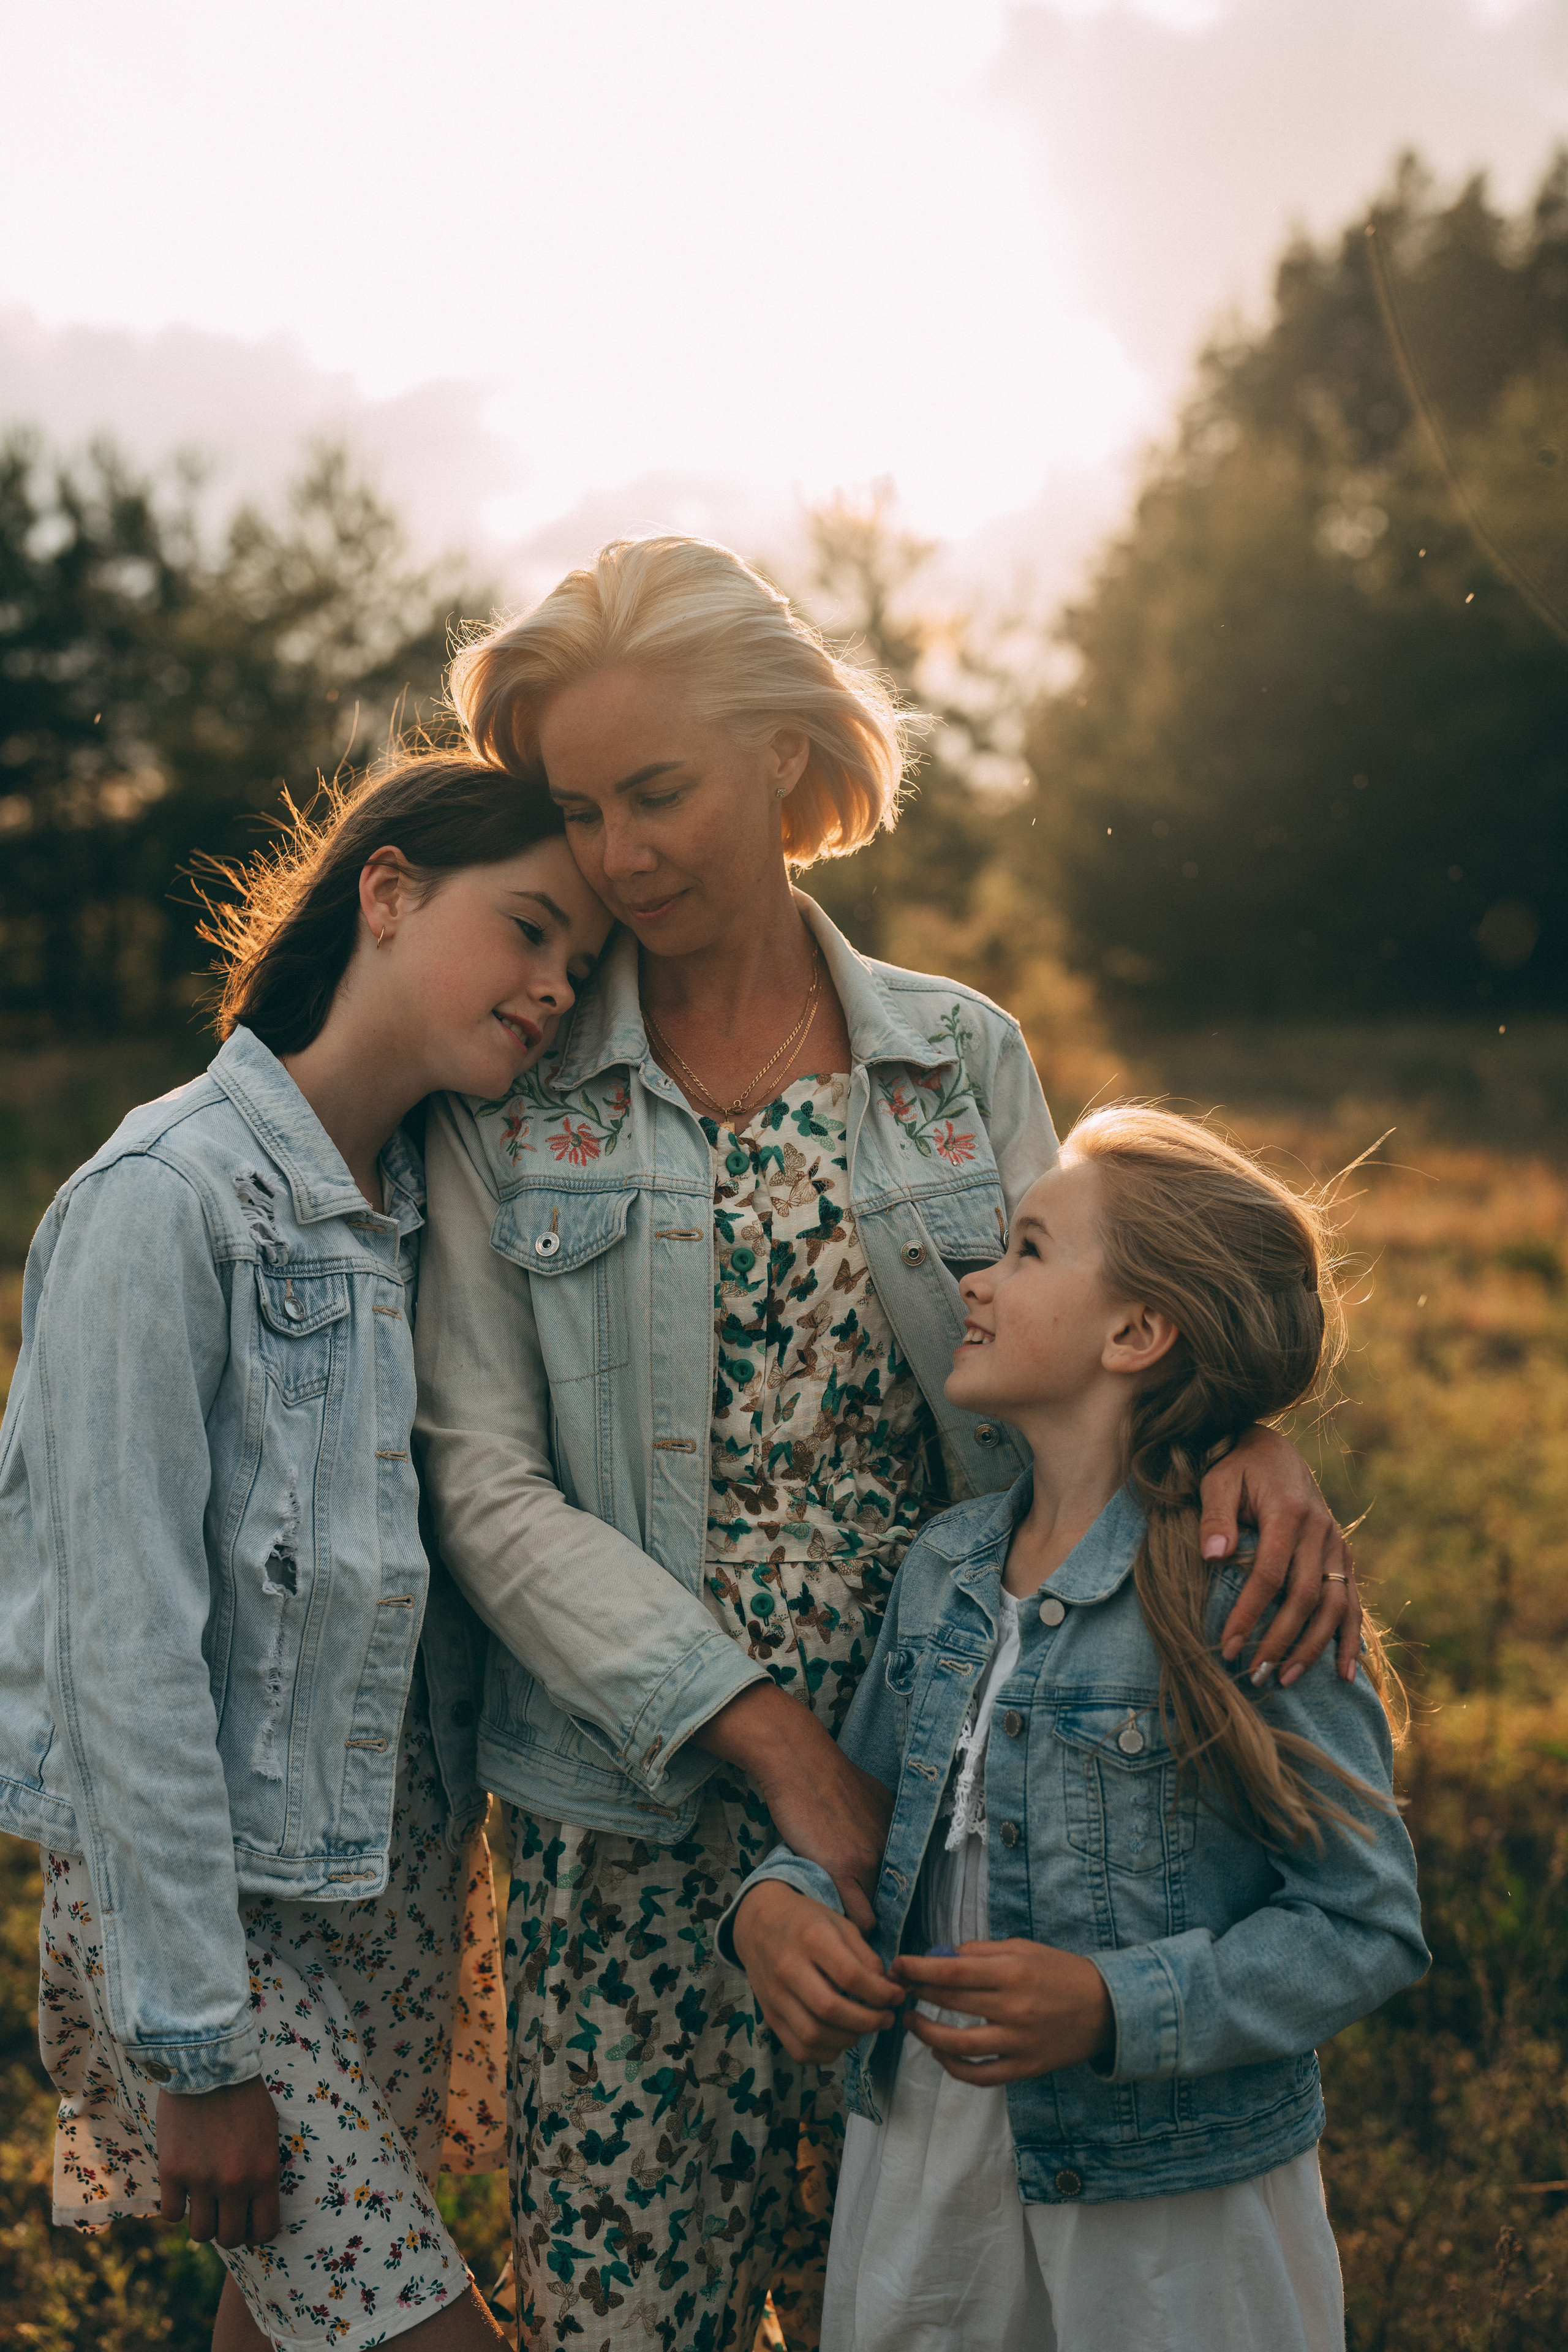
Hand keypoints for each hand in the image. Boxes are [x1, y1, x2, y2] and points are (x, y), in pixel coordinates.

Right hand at [157, 2076, 280, 2247]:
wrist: (208, 2064)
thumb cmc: (243, 2095)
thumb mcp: (267, 2133)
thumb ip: (261, 2172)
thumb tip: (253, 2207)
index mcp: (264, 2173)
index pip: (264, 2231)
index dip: (255, 2232)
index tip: (248, 2221)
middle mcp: (235, 2184)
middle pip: (229, 2239)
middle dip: (227, 2229)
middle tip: (223, 2212)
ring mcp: (202, 2181)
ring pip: (201, 2233)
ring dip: (202, 2221)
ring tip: (202, 2200)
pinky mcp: (173, 2172)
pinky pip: (172, 2215)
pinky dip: (176, 2207)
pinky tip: (181, 2189)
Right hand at [695, 1681, 893, 1929]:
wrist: (799, 1762)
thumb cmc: (825, 1775)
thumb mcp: (869, 1796)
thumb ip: (877, 1822)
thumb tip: (876, 1842)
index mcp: (899, 1831)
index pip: (906, 1878)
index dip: (891, 1895)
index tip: (881, 1907)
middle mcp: (891, 1847)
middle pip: (894, 1898)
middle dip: (881, 1911)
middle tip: (865, 1922)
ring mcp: (869, 1859)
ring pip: (878, 1910)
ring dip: (865, 1922)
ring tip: (849, 1926)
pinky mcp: (842, 1869)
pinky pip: (859, 1915)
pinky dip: (852, 1925)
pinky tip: (840, 1924)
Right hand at [732, 1880, 904, 2062]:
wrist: (758, 1923)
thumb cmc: (806, 1922)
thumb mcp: (839, 1924)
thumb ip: (864, 1956)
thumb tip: (886, 1990)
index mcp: (811, 1938)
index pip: (850, 1976)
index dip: (880, 1993)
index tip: (897, 1996)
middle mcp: (789, 1968)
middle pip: (830, 2009)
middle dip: (868, 2021)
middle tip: (885, 2019)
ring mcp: (775, 1996)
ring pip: (813, 2035)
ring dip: (848, 2039)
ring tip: (863, 2029)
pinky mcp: (769, 2016)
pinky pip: (798, 2049)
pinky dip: (825, 2053)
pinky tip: (839, 2039)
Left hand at [894, 1939, 1112, 2084]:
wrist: (1106, 2009)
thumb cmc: (1061, 1971)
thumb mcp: (1024, 1948)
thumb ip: (982, 1952)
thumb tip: (942, 1956)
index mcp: (1012, 1972)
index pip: (951, 1971)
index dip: (917, 1969)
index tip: (898, 1965)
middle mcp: (1013, 2008)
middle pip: (950, 2004)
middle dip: (917, 1993)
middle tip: (900, 1988)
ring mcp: (1018, 2043)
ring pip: (958, 2045)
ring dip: (926, 2033)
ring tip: (911, 2021)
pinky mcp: (1025, 2068)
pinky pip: (981, 2075)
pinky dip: (955, 2068)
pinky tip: (939, 2054)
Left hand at [1202, 1427, 1361, 1687]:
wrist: (1274, 1451)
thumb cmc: (1238, 1468)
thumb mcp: (1218, 1481)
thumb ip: (1215, 1516)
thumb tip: (1212, 1556)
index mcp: (1289, 1513)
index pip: (1270, 1574)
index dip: (1251, 1613)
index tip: (1228, 1645)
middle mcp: (1321, 1531)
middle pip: (1305, 1597)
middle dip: (1280, 1639)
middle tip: (1255, 1674)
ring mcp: (1337, 1546)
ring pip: (1334, 1605)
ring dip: (1312, 1647)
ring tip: (1285, 1679)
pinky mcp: (1344, 1557)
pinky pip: (1352, 1602)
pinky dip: (1350, 1638)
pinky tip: (1343, 1672)